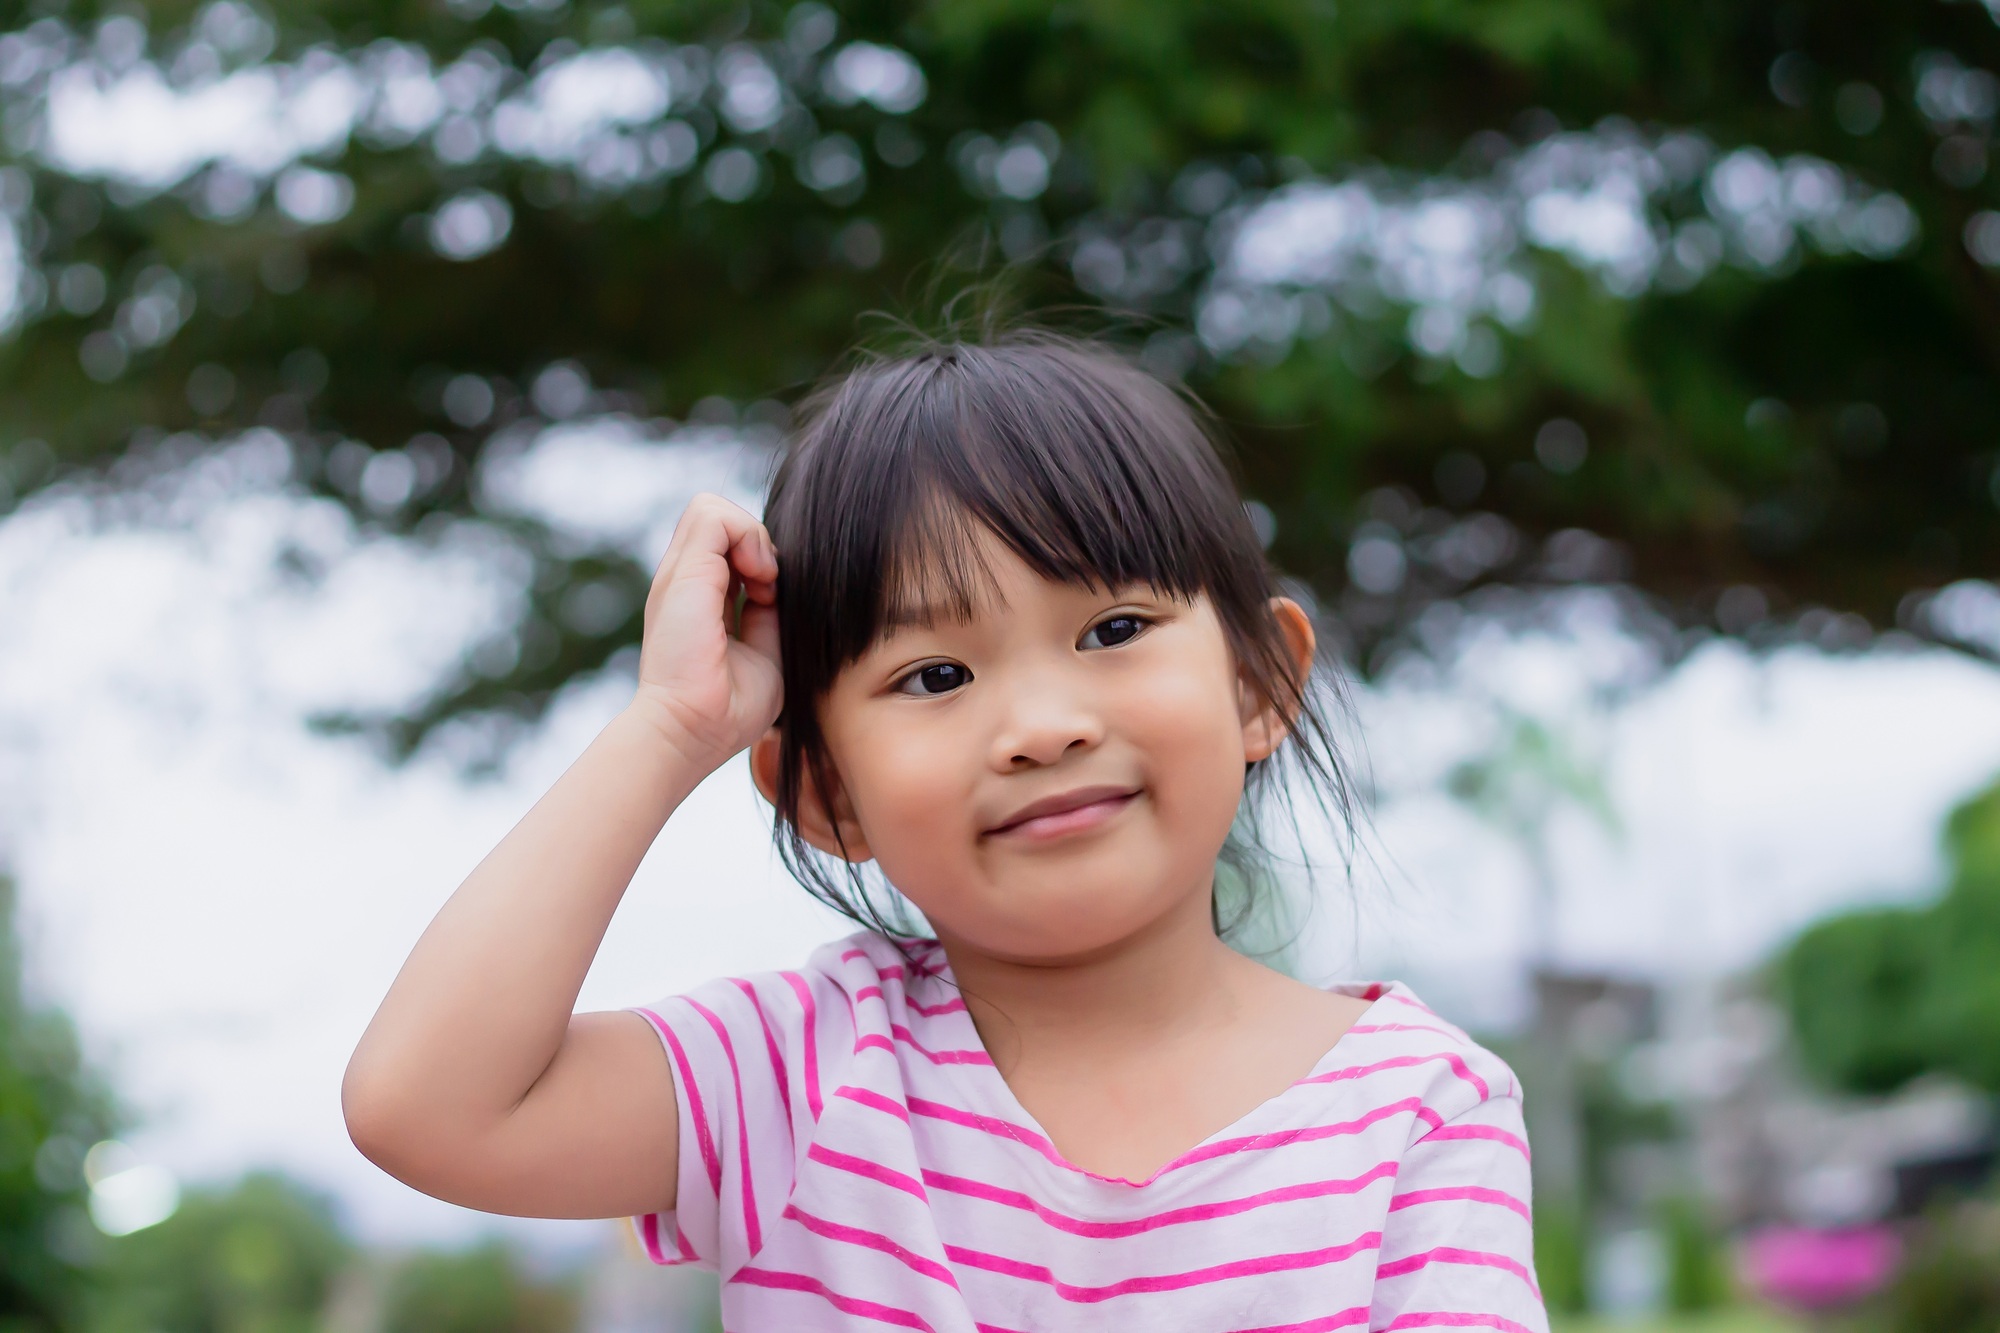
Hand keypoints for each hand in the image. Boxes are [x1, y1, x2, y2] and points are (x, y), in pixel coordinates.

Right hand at [629, 493, 781, 769]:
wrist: (690, 731)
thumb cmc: (728, 710)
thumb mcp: (764, 652)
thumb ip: (769, 615)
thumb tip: (782, 586)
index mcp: (697, 599)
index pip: (726, 547)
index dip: (759, 560)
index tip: (773, 599)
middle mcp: (684, 582)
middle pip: (718, 522)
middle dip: (755, 544)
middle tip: (770, 588)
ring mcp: (679, 574)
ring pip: (712, 508)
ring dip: (752, 537)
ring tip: (764, 582)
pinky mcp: (684, 573)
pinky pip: (714, 513)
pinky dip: (748, 536)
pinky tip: (761, 578)